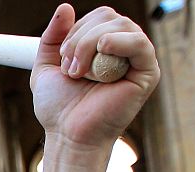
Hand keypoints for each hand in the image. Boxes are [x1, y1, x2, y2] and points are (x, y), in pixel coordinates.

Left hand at [32, 5, 159, 148]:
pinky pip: (139, 43)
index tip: (62, 58)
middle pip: (108, 17)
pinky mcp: (147, 74)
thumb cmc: (59, 107)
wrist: (68, 135)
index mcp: (104, 46)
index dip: (76, 30)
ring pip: (120, 26)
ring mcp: (137, 61)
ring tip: (79, 71)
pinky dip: (118, 42)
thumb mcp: (47, 65)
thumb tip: (66, 7)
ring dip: (90, 43)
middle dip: (80, 38)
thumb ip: (53, 36)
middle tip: (69, 68)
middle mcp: (123, 50)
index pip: (98, 16)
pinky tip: (103, 53)